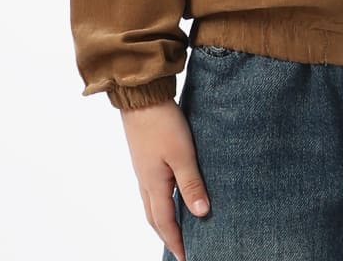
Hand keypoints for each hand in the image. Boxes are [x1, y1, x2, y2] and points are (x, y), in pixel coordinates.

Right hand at [120, 98, 210, 260]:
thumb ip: (191, 183)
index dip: (176, 241)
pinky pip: (151, 188)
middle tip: (180, 247)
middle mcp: (145, 181)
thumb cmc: (162, 123)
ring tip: (176, 226)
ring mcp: (143, 168)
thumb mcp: (182, 154)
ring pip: (151, 203)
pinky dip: (160, 200)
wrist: (141, 96)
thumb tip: (201, 214)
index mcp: (154, 184)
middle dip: (167, 234)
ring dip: (163, 218)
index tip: (185, 256)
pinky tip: (170, 192)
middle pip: (154, 217)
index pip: (165, 222)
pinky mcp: (145, 156)